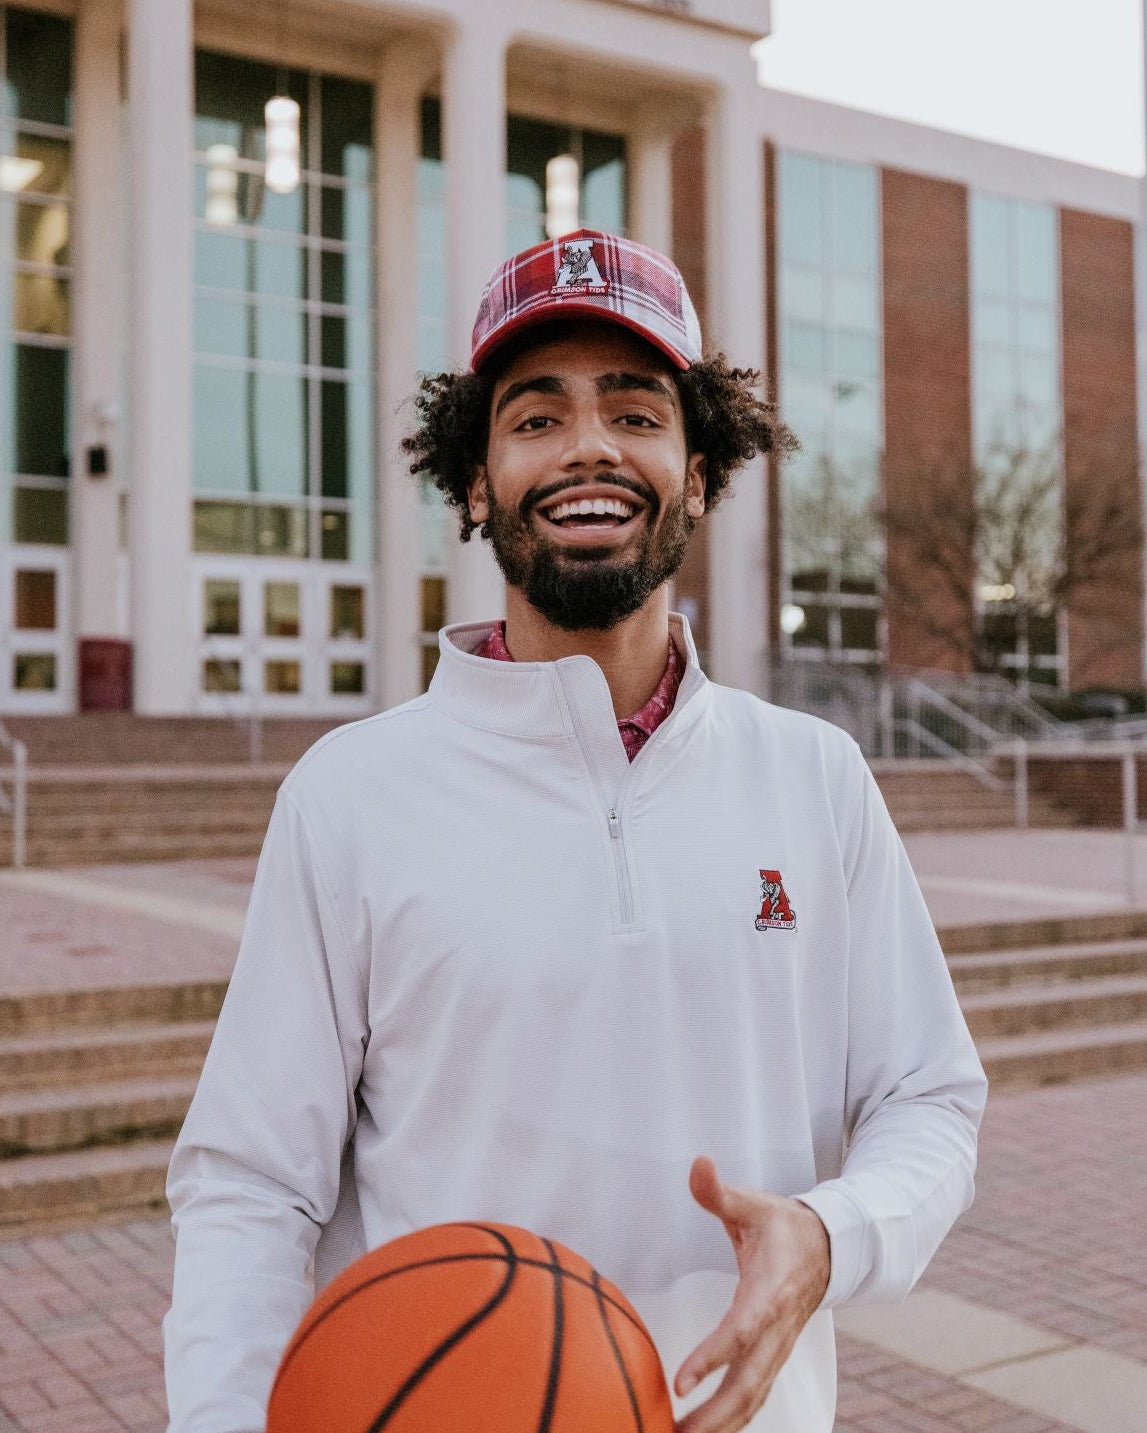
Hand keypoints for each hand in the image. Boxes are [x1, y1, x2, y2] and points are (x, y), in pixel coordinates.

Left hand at [673, 1156, 830, 1432]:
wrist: (829, 1248)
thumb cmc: (782, 1225)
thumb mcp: (753, 1203)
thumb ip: (720, 1191)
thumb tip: (697, 1163)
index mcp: (769, 1291)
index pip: (740, 1331)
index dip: (711, 1357)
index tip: (679, 1382)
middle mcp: (776, 1329)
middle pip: (747, 1384)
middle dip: (712, 1416)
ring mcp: (778, 1349)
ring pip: (751, 1399)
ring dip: (717, 1426)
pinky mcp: (773, 1357)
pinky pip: (753, 1397)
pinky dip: (729, 1420)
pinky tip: (699, 1432)